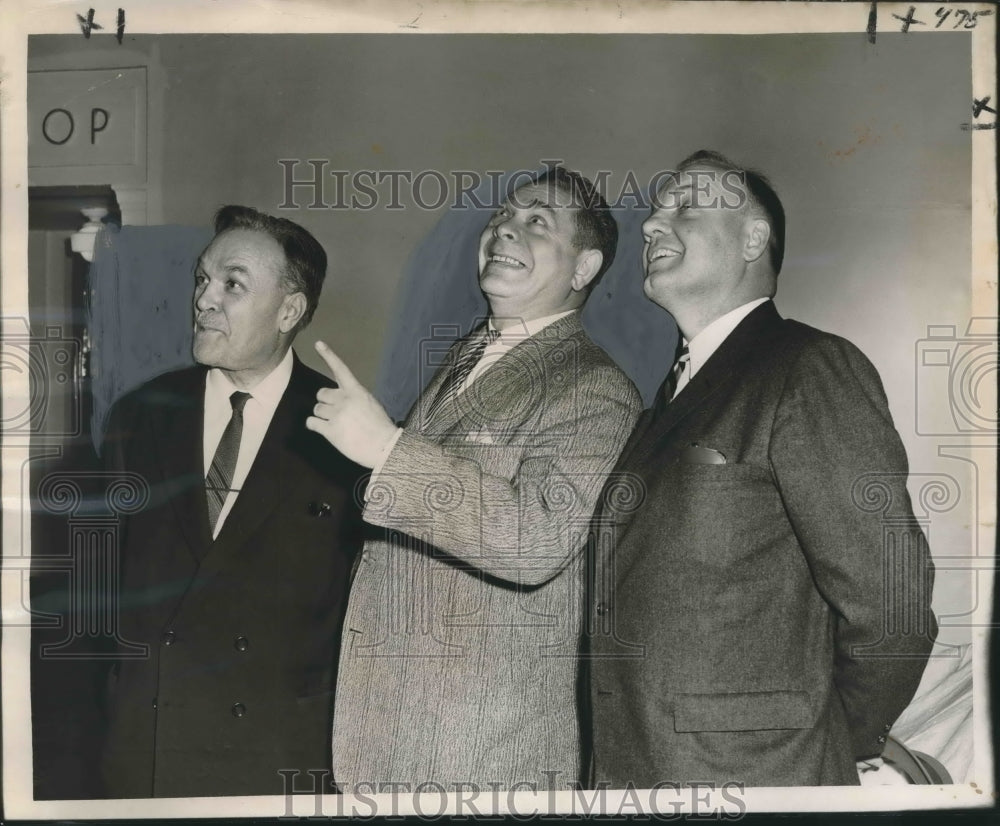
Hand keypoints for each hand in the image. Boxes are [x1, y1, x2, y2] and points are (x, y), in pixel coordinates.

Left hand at [306, 341, 398, 468]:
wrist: (384, 447)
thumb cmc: (380, 428)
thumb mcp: (371, 405)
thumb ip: (355, 398)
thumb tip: (341, 401)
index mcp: (357, 391)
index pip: (340, 369)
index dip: (328, 355)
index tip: (318, 344)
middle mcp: (344, 399)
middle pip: (321, 394)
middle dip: (325, 403)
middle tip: (336, 414)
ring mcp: (336, 414)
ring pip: (316, 409)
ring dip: (322, 416)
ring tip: (336, 425)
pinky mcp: (330, 430)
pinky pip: (312, 423)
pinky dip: (315, 426)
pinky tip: (325, 430)